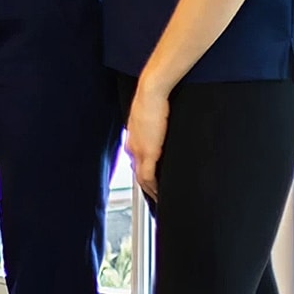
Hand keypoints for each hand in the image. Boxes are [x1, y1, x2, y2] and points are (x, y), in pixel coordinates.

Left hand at [126, 79, 169, 201]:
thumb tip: (160, 132)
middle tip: (156, 197)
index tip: (150, 184)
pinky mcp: (148, 152)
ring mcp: (139, 151)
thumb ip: (154, 129)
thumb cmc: (152, 101)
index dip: (143, 176)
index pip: (136, 163)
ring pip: (141, 178)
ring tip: (159, 199)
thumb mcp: (151, 119)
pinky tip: (159, 194)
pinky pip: (148, 176)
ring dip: (150, 190)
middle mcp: (132, 148)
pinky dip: (153, 187)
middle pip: (137, 173)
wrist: (151, 93)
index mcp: (132, 140)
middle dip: (146, 187)